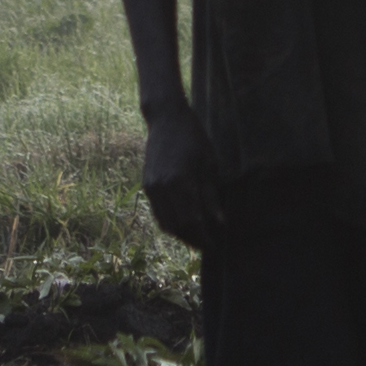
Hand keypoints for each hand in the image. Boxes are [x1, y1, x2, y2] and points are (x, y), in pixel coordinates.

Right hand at [139, 109, 223, 250]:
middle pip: (177, 227)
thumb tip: (219, 223)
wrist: (166, 119)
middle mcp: (162, 188)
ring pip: (165, 223)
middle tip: (208, 245)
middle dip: (193, 240)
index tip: (215, 246)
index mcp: (181, 182)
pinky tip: (183, 223)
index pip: (192, 222)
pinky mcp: (146, 185)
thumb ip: (211, 196)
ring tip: (197, 237)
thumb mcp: (209, 165)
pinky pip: (158, 213)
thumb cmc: (194, 138)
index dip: (204, 238)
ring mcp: (151, 188)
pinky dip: (170, 223)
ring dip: (181, 234)